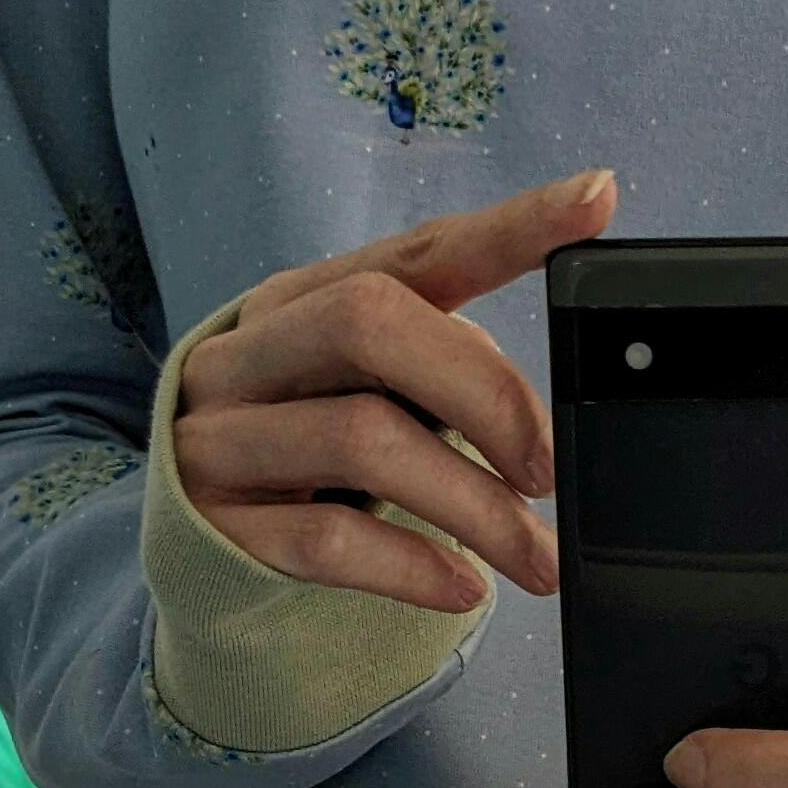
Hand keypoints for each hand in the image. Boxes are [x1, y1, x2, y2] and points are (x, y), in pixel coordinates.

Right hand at [172, 166, 616, 608]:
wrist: (191, 547)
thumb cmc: (308, 453)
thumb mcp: (363, 392)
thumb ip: (437, 370)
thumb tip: (546, 417)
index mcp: (300, 300)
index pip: (414, 251)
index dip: (507, 227)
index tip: (595, 202)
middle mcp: (246, 354)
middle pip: (370, 324)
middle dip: (484, 394)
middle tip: (549, 469)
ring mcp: (217, 439)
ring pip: (360, 439)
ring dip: (474, 506)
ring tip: (536, 557)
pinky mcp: (214, 527)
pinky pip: (327, 540)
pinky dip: (412, 566)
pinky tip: (464, 586)